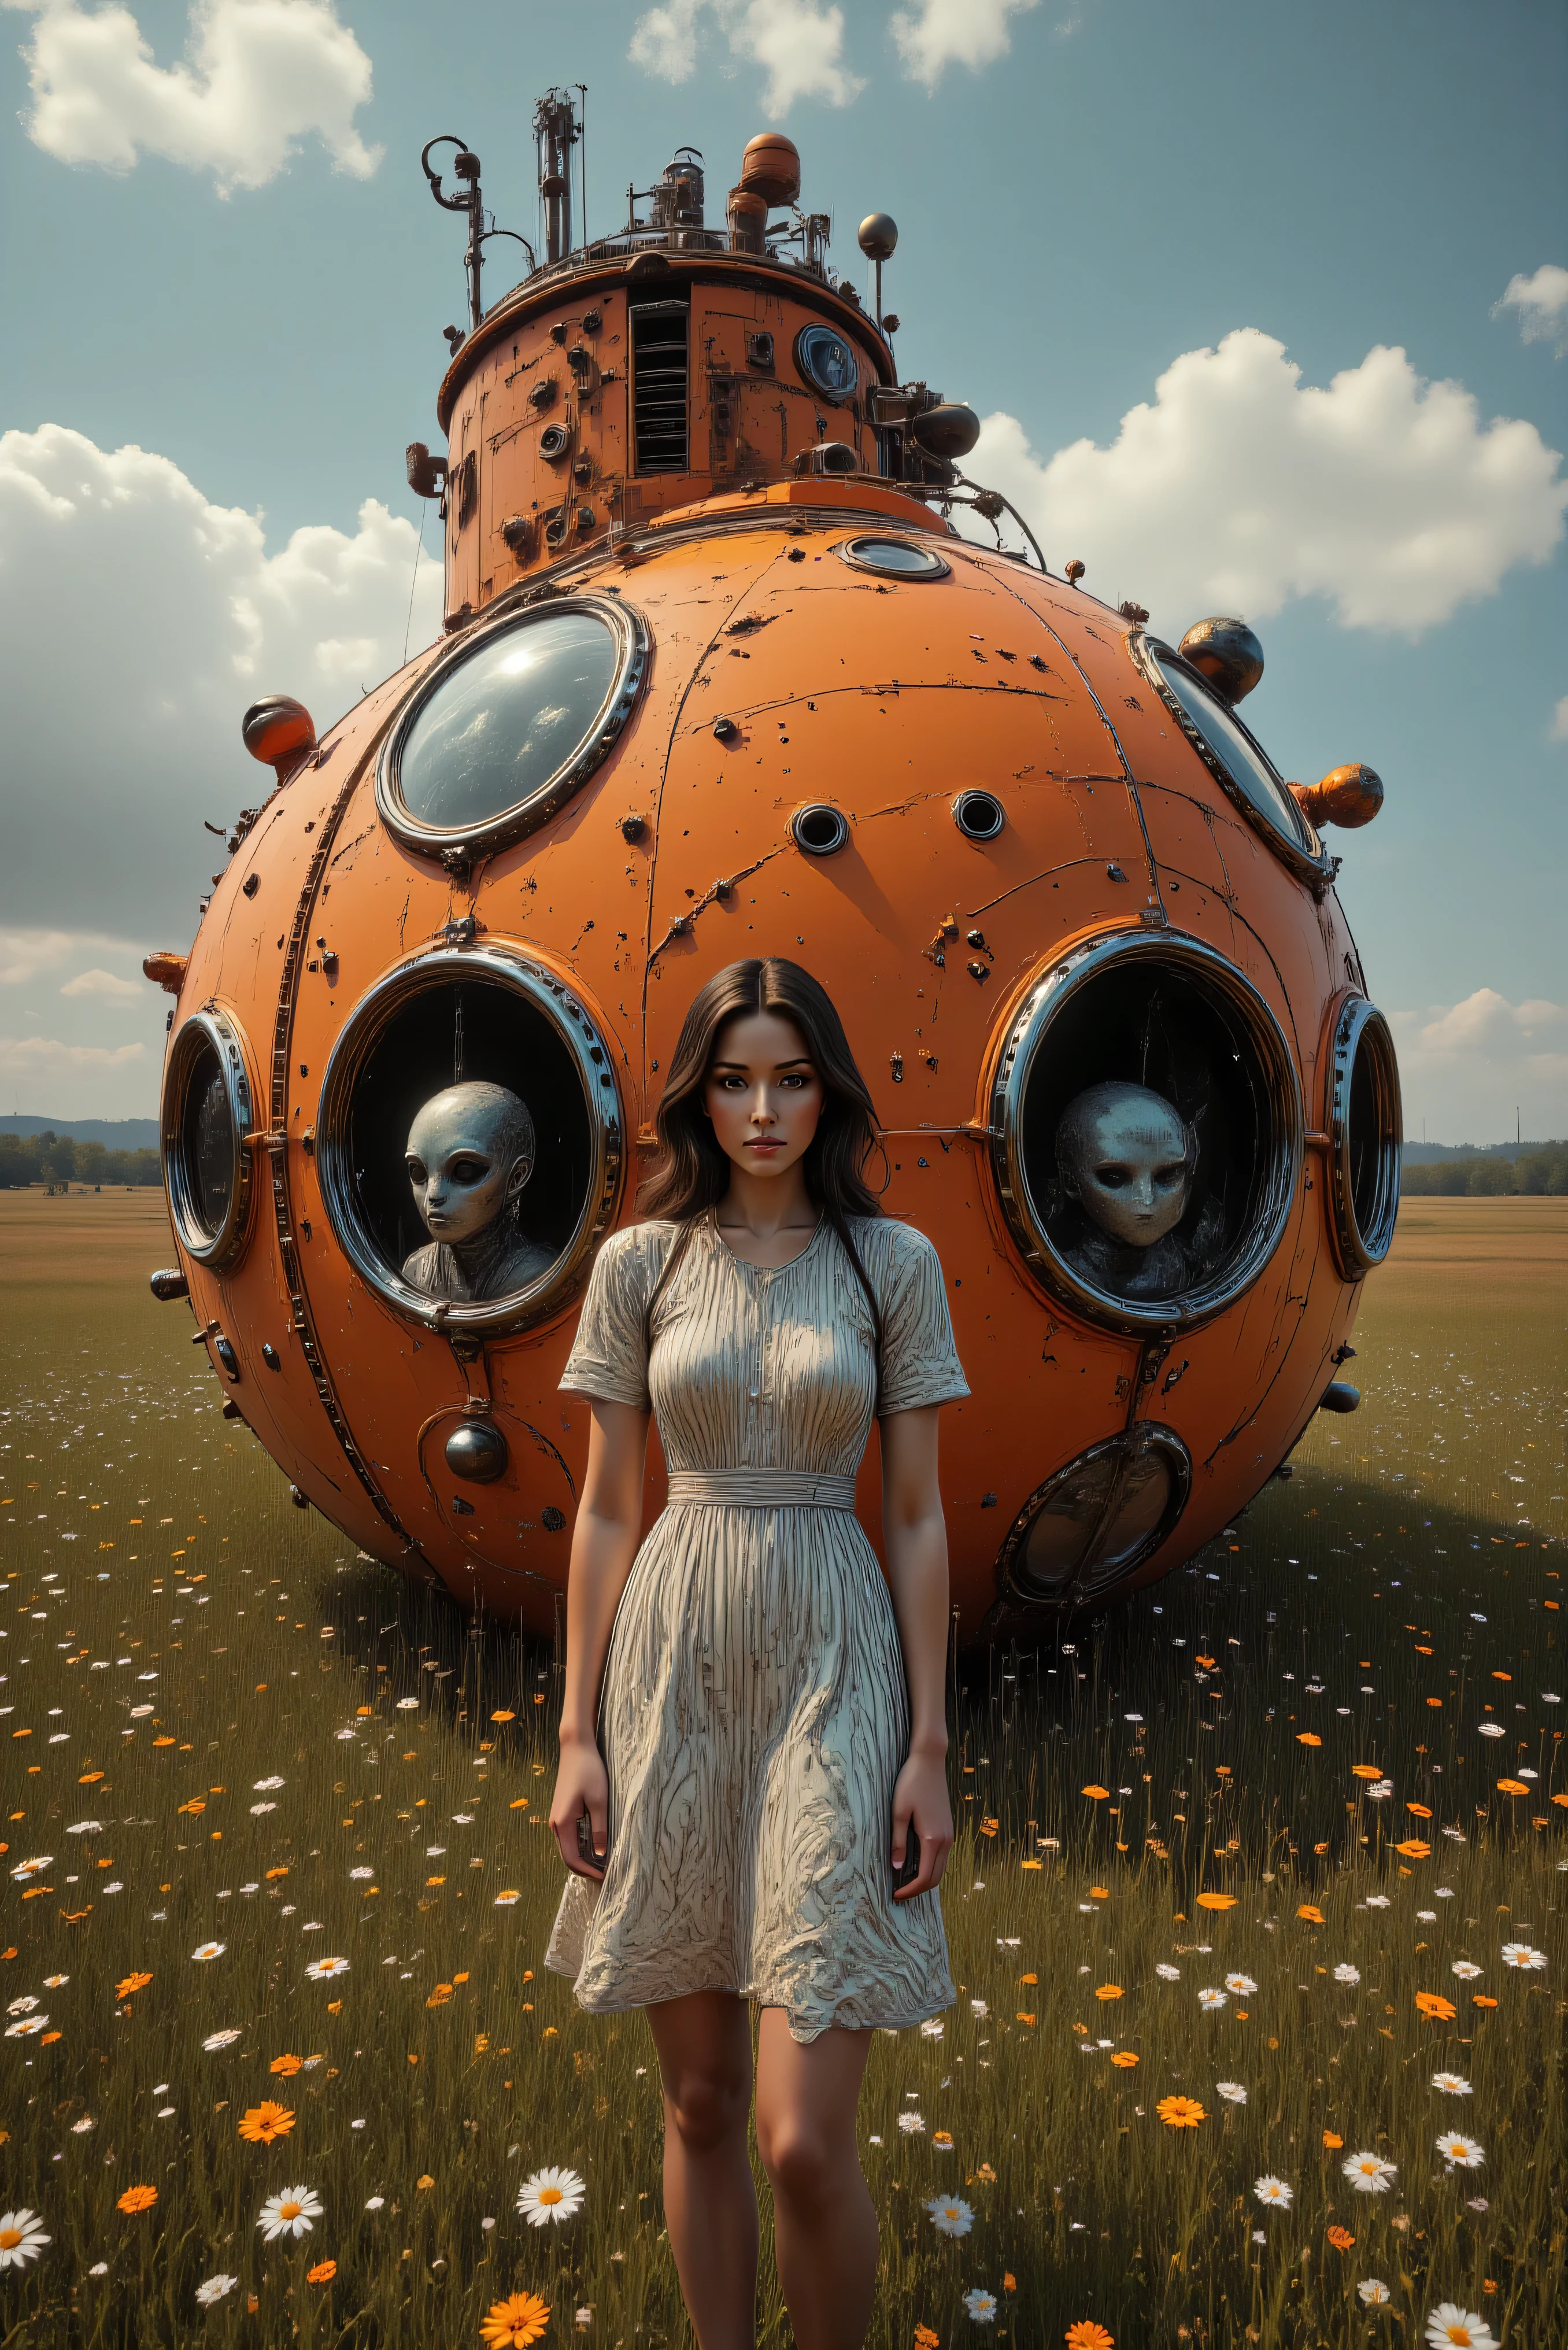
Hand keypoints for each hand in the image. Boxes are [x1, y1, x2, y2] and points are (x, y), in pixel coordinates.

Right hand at [549, 1731, 608, 1881]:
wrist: (575, 1748)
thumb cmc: (589, 1771)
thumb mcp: (599, 1801)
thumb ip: (599, 1829)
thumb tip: (601, 1855)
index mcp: (562, 1823)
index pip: (572, 1858)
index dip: (588, 1871)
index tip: (605, 1876)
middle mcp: (555, 1823)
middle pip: (567, 1856)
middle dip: (585, 1868)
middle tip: (606, 1872)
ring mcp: (556, 1817)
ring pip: (568, 1846)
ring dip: (583, 1857)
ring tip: (603, 1861)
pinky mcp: (561, 1811)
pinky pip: (569, 1836)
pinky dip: (581, 1845)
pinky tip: (595, 1844)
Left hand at [890, 1749, 952, 1900]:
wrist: (930, 1761)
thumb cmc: (911, 1783)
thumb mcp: (899, 1812)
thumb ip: (898, 1842)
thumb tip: (897, 1868)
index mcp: (933, 1838)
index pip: (925, 1877)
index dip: (910, 1890)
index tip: (895, 1895)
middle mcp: (946, 1840)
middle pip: (936, 1877)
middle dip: (918, 1889)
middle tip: (898, 1892)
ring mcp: (949, 1835)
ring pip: (941, 1868)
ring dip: (925, 1879)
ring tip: (904, 1881)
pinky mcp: (948, 1829)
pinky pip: (942, 1857)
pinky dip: (931, 1867)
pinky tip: (915, 1863)